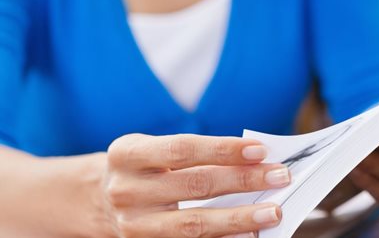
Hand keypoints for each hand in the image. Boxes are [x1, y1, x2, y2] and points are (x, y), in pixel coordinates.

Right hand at [101, 133, 290, 237]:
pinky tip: (248, 234)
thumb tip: (256, 159)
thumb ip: (197, 153)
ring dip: (240, 218)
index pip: (182, 149)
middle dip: (244, 181)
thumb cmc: (141, 168)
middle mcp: (126, 191)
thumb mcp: (154, 149)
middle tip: (280, 176)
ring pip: (194, 225)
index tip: (261, 150)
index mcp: (127, 155)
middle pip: (194, 186)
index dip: (223, 149)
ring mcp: (133, 226)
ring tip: (272, 212)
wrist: (97, 201)